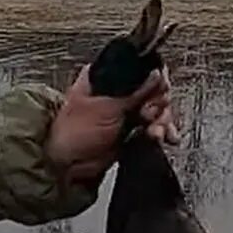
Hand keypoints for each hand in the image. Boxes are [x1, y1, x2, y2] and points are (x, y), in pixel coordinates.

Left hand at [47, 65, 179, 187]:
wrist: (68, 165)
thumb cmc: (73, 133)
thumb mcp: (105, 108)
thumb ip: (134, 91)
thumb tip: (157, 73)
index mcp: (106, 76)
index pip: (142, 66)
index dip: (155, 78)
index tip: (155, 93)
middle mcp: (118, 90)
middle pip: (155, 88)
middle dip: (157, 104)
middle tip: (147, 115)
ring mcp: (127, 110)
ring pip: (158, 108)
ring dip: (161, 121)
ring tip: (153, 133)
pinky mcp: (133, 130)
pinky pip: (156, 126)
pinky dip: (162, 131)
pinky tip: (163, 137)